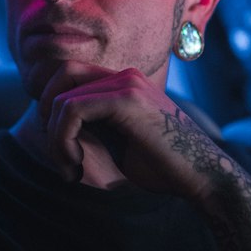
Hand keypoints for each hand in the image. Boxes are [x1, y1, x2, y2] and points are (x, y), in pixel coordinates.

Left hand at [36, 63, 236, 201]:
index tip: (61, 146)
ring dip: (55, 139)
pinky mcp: (126, 100)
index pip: (72, 75)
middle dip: (47, 113)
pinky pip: (73, 111)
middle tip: (58, 153)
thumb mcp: (119, 141)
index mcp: (126, 83)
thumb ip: (93, 126)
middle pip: (63, 74)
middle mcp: (126, 76)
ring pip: (63, 98)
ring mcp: (127, 84)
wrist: (202, 177)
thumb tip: (53, 125)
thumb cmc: (164, 167)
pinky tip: (76, 164)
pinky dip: (63, 140)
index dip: (54, 107)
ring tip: (70, 168)